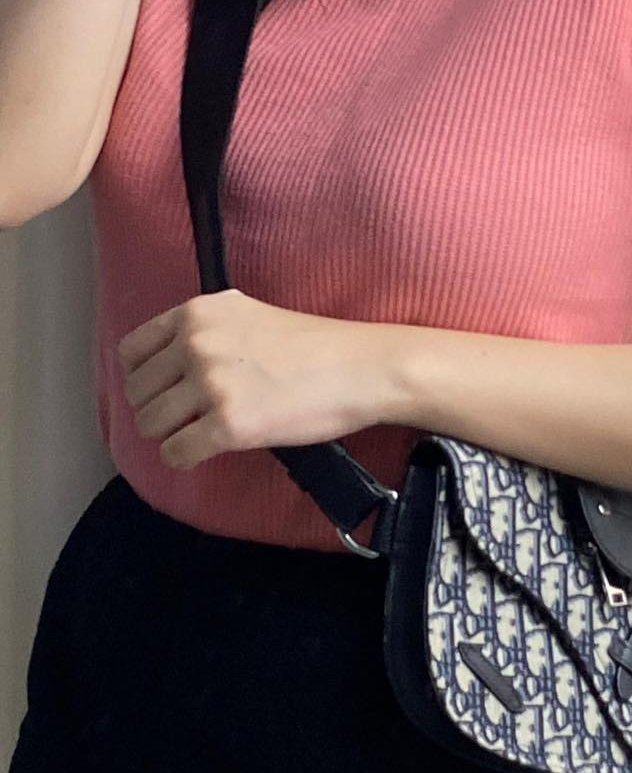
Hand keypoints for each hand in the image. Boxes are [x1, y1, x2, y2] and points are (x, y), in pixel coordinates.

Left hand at [116, 288, 397, 470]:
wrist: (358, 369)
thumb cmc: (315, 346)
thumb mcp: (250, 314)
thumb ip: (208, 328)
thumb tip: (172, 354)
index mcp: (198, 314)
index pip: (132, 351)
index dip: (143, 377)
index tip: (163, 391)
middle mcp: (196, 344)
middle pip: (137, 391)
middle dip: (157, 410)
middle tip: (186, 419)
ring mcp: (211, 385)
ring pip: (150, 424)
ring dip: (169, 435)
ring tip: (196, 435)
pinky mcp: (228, 425)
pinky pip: (175, 453)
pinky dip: (184, 459)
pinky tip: (203, 453)